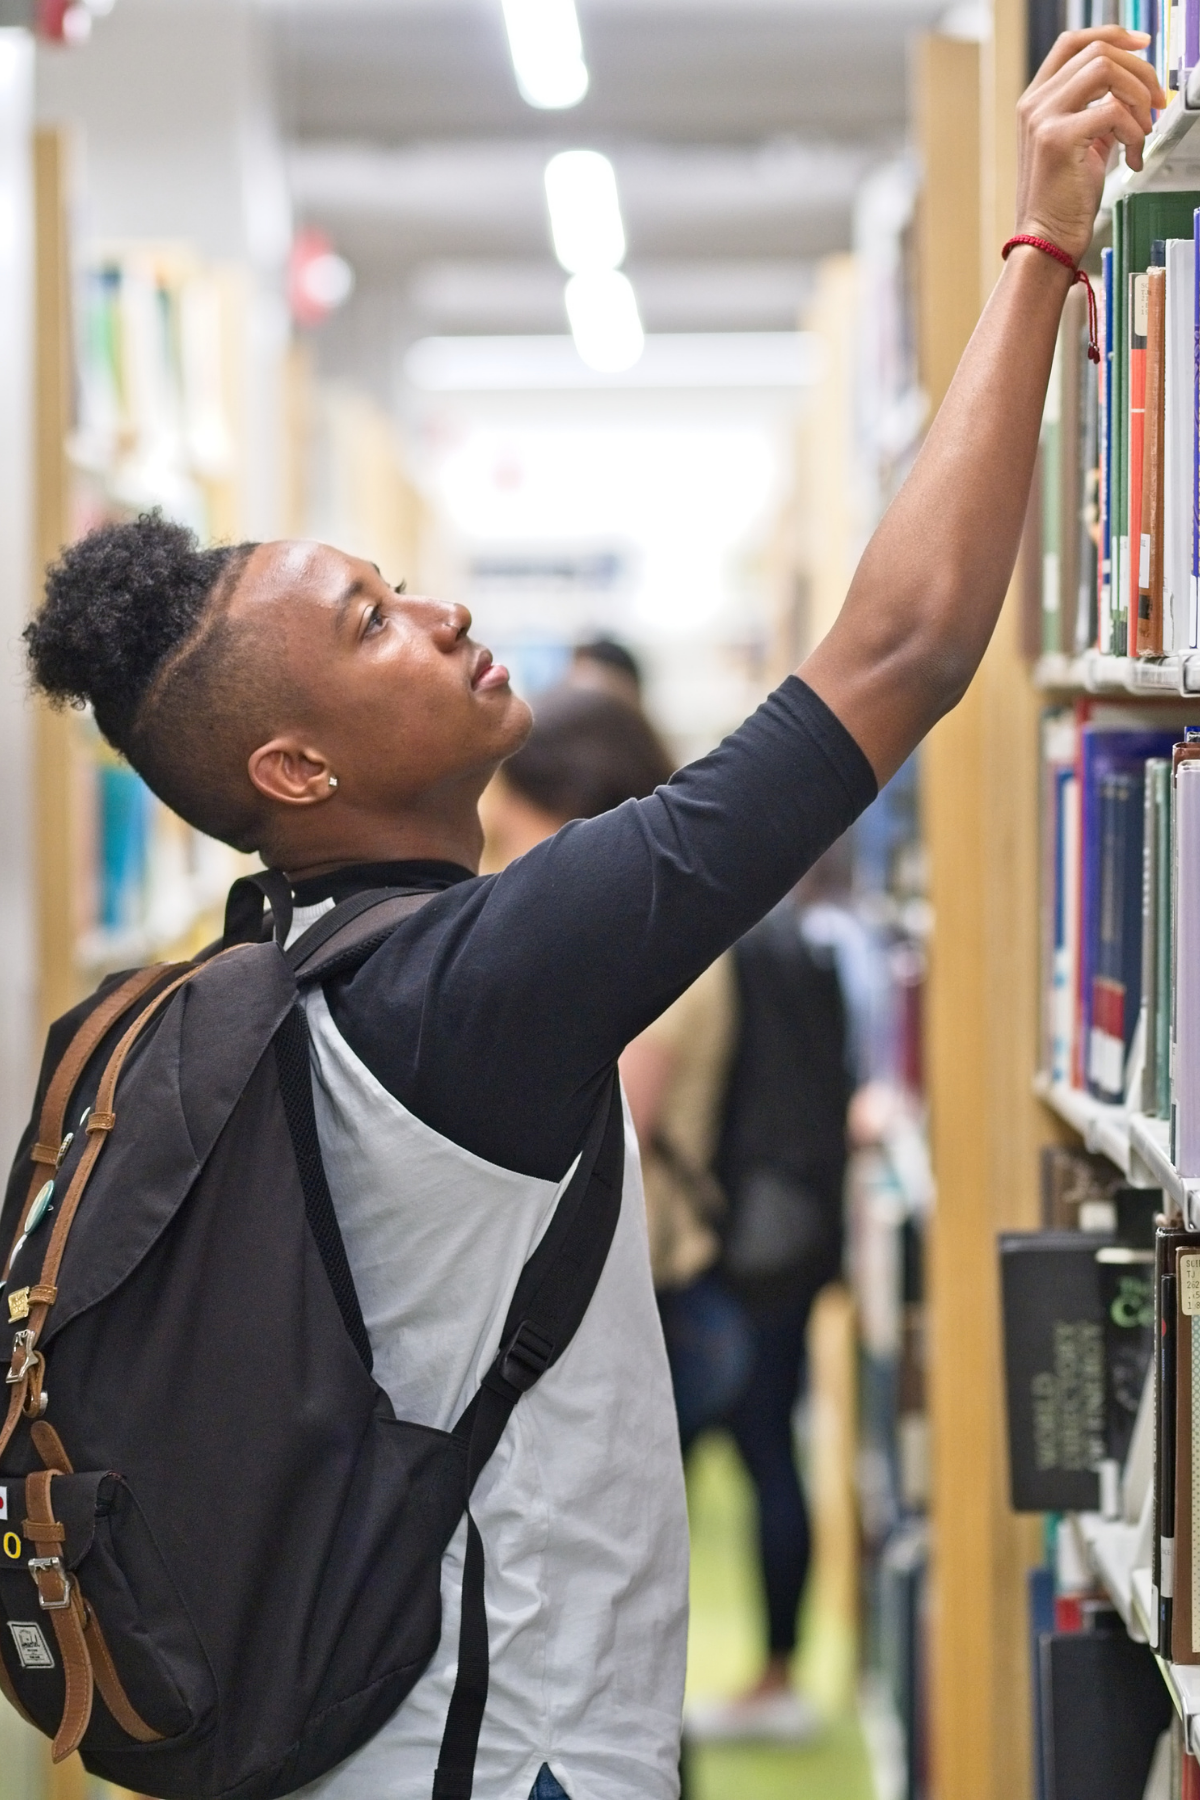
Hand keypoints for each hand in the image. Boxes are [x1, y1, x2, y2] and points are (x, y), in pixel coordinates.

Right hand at [1016, 27, 1167, 261]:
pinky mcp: (1057, 139)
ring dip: (1138, 96)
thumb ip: (1097, 111)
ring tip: (1143, 130)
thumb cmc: (1063, 201)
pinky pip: (1112, 111)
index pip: (1073, 43)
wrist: (1046, 240)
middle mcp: (1034, 104)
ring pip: (1105, 69)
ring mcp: (1042, 119)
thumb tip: (1132, 90)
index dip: (1112, 35)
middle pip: (1097, 51)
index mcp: (1036, 101)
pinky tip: (1132, 155)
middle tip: (1157, 101)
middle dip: (1140, 71)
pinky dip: (1133, 131)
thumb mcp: (1082, 144)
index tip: (1143, 45)